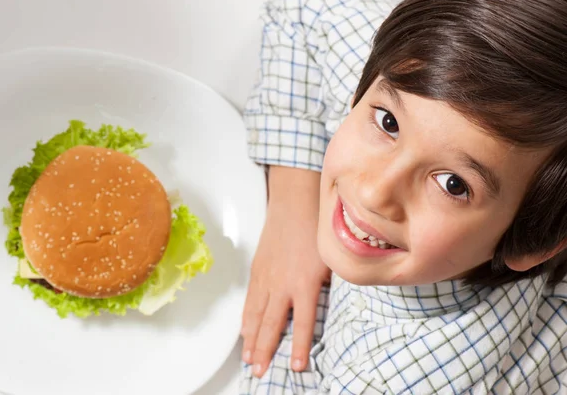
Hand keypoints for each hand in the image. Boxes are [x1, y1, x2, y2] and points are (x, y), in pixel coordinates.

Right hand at [241, 166, 330, 377]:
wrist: (294, 203)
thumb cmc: (316, 228)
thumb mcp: (330, 259)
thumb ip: (329, 286)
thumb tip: (330, 306)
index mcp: (305, 283)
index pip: (302, 324)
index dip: (299, 347)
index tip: (296, 367)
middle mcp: (282, 284)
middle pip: (271, 325)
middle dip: (265, 351)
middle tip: (260, 373)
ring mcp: (267, 278)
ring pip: (255, 315)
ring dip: (251, 340)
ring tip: (249, 360)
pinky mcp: (258, 270)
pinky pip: (250, 300)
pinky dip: (246, 319)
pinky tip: (244, 331)